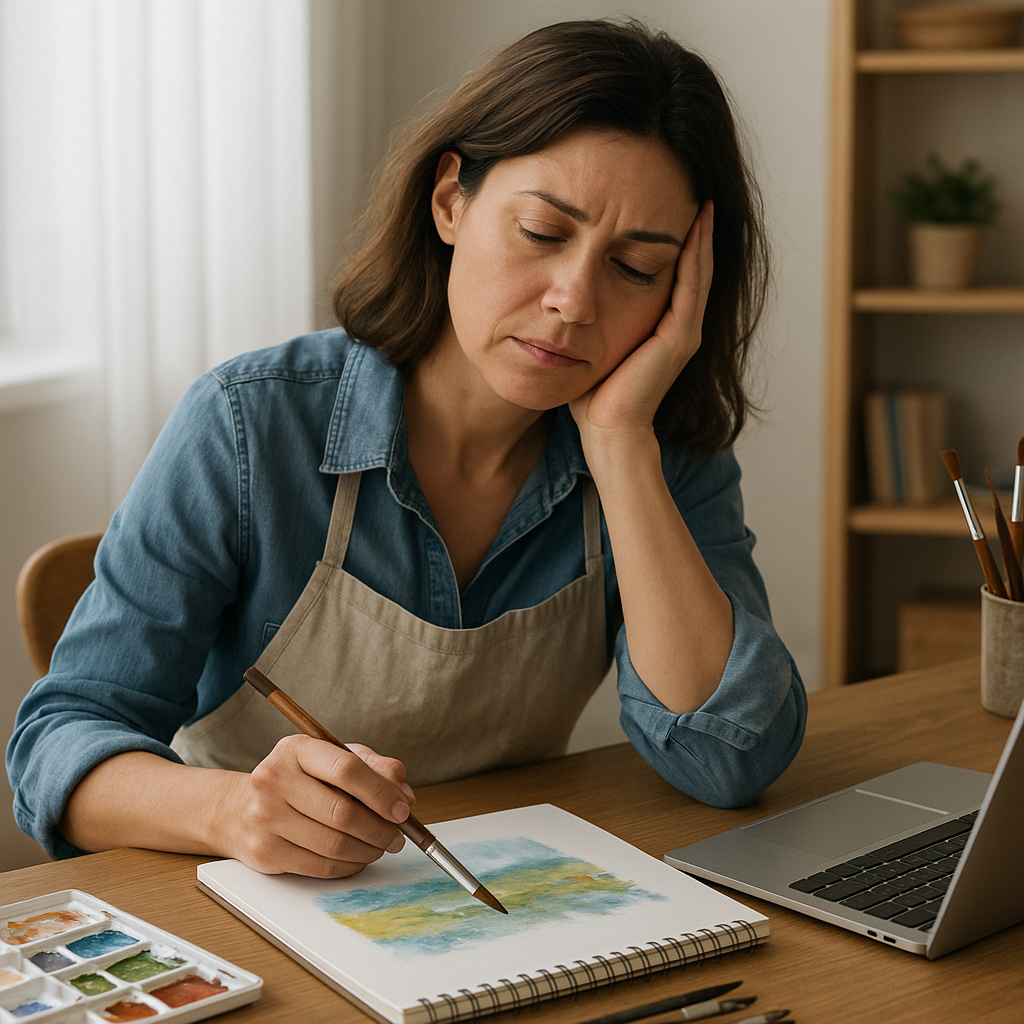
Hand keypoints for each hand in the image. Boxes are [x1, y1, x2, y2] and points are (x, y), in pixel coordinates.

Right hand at [223, 737, 415, 877]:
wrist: (238, 808)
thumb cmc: (298, 780)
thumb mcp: (333, 758)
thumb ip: (374, 767)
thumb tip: (404, 795)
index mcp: (296, 749)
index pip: (346, 769)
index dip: (381, 793)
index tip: (402, 809)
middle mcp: (275, 780)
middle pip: (342, 812)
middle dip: (380, 828)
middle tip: (397, 835)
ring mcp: (266, 818)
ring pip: (334, 844)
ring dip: (368, 850)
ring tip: (380, 846)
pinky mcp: (265, 852)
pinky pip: (320, 866)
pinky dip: (349, 866)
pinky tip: (358, 857)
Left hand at [570, 200, 713, 449]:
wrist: (606, 431)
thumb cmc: (590, 395)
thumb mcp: (589, 341)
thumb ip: (588, 315)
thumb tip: (560, 289)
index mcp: (660, 325)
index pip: (670, 269)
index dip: (670, 235)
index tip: (660, 199)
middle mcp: (678, 325)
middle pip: (690, 264)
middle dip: (689, 226)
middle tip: (690, 183)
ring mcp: (683, 331)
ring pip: (696, 269)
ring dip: (698, 232)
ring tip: (699, 193)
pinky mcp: (679, 338)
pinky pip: (690, 286)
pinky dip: (694, 254)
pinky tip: (694, 223)